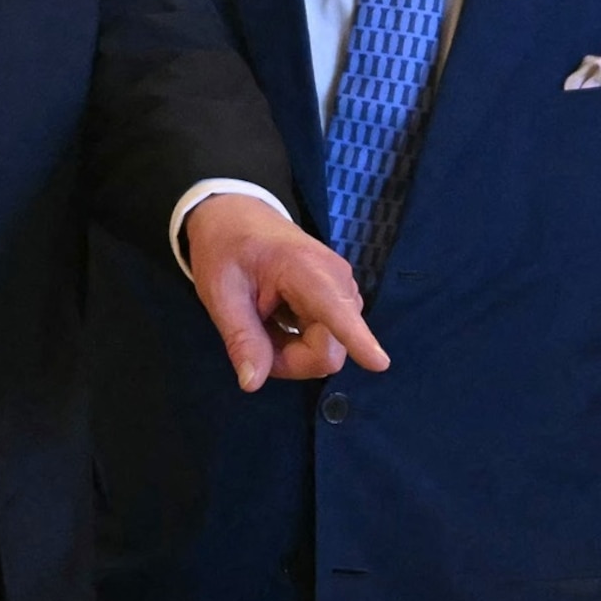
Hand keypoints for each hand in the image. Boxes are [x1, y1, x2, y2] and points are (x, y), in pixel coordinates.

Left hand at [183, 193, 390, 390]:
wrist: (237, 216)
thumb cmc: (226, 248)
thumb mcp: (221, 293)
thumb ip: (241, 338)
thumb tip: (252, 383)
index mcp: (307, 271)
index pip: (337, 313)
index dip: (359, 341)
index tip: (380, 364)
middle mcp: (338, 283)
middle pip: (327, 352)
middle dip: (289, 360)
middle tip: (252, 336)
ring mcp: (343, 293)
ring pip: (327, 352)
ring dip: (291, 351)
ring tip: (262, 320)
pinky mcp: (340, 301)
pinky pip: (327, 342)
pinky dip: (297, 342)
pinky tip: (277, 319)